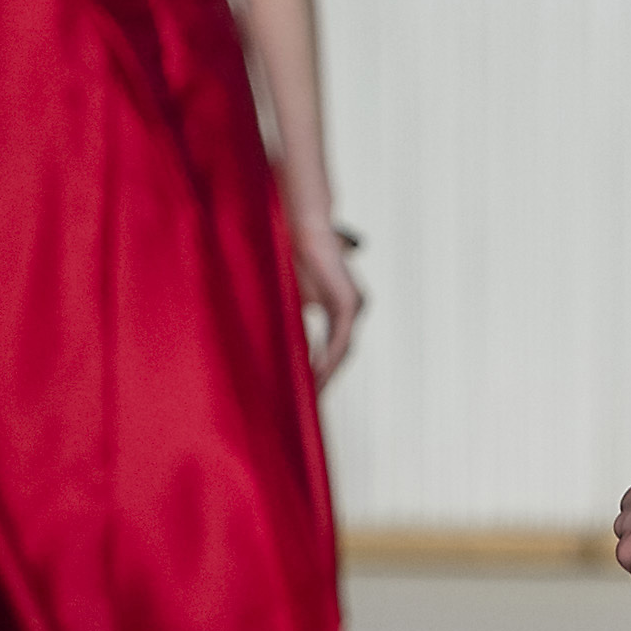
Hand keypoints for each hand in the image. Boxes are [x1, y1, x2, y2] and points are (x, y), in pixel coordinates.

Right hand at [289, 214, 364, 384]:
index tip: (307, 392)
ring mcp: (354, 305)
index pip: (333, 348)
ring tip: (310, 396)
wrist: (301, 228)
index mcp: (341, 309)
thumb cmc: (292, 258)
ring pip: (342, 350)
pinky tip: (315, 375)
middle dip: (326, 379)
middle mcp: (353, 308)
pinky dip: (327, 358)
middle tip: (309, 403)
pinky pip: (339, 339)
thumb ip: (292, 324)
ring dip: (327, 374)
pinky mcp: (349, 302)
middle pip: (341, 354)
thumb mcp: (291, 300)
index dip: (321, 370)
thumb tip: (276, 351)